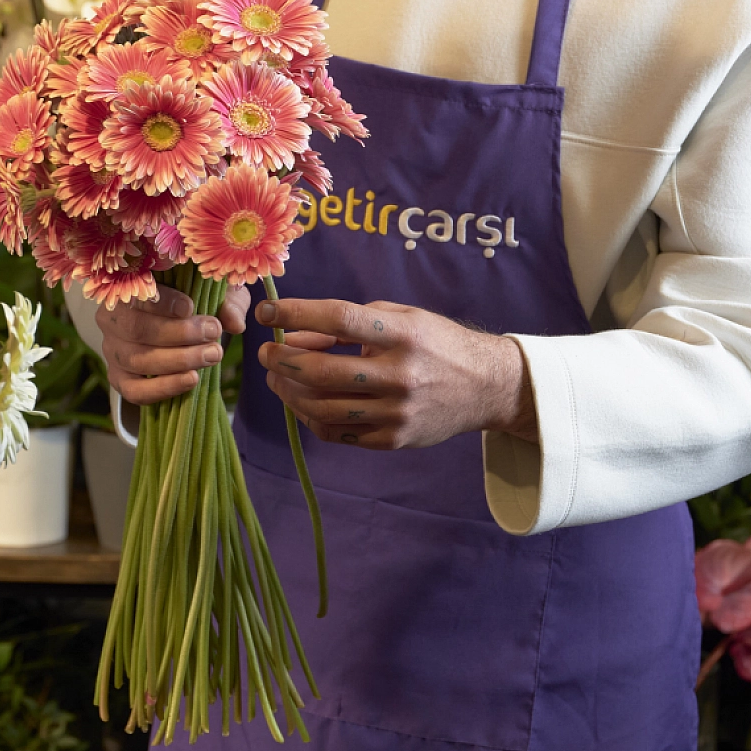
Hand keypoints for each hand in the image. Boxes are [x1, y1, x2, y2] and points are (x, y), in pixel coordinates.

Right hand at [100, 284, 250, 404]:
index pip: (137, 293)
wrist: (178, 334)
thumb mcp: (214, 294)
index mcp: (128, 288)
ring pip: (137, 359)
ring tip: (212, 355)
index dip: (163, 302)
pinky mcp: (119, 379)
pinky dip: (164, 388)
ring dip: (178, 360)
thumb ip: (226, 302)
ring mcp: (112, 351)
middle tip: (213, 333)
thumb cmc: (195, 304)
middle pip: (136, 328)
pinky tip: (191, 379)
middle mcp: (111, 319)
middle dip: (179, 333)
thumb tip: (233, 323)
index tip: (190, 307)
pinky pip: (134, 390)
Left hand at [255, 298, 537, 448]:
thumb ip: (347, 324)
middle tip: (265, 352)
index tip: (266, 311)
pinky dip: (310, 415)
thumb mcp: (400, 318)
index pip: (338, 319)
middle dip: (281, 360)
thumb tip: (292, 336)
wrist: (485, 386)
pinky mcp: (393, 440)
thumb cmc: (434, 344)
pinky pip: (335, 432)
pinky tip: (304, 400)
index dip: (295, 313)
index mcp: (403, 335)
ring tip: (279, 377)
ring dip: (289, 391)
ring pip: (321, 407)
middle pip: (321, 371)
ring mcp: (397, 412)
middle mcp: (400, 375)